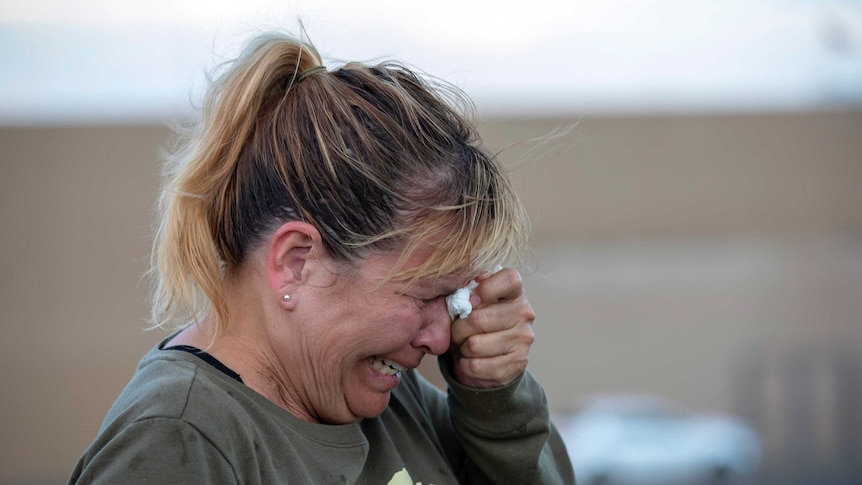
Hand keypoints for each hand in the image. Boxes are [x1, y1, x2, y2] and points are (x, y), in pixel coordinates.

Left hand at [448, 268, 535, 388]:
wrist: (488, 359)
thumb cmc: (476, 323)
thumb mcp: (472, 302)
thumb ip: (469, 291)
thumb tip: (468, 288)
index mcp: (515, 292)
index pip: (509, 279)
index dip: (486, 288)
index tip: (470, 300)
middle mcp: (524, 314)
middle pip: (479, 319)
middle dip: (458, 328)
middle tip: (456, 331)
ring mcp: (523, 340)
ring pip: (474, 345)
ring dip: (461, 348)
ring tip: (463, 345)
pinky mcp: (517, 364)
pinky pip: (476, 366)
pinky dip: (465, 366)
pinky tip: (469, 360)